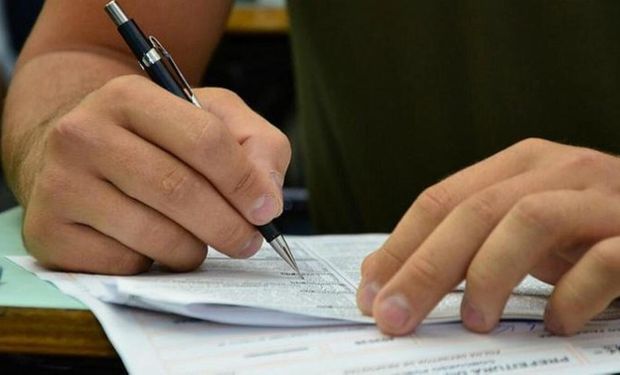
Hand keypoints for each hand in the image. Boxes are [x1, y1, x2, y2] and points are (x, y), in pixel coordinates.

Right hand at [21, 75, 290, 273]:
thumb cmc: (155, 139)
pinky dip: (153, 264)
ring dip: (193, 249)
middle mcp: (82, 134)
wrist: (76, 155)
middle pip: (179, 191)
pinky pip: (124, 265)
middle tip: (248, 242)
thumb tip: (266, 199)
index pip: (204, 140)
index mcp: (128, 96)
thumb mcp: (211, 119)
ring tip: (198, 241)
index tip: (266, 210)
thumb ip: (256, 146)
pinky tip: (150, 245)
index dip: (244, 182)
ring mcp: (58, 185)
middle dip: (228, 226)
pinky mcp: (48, 233)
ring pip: (154, 236)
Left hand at [356, 138, 619, 335]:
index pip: (440, 200)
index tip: (369, 294)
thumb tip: (385, 277)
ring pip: (530, 220)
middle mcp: (556, 170)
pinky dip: (572, 296)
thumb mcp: (518, 230)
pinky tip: (555, 323)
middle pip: (474, 212)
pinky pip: (604, 260)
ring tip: (474, 321)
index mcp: (516, 166)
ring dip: (491, 275)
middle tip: (394, 318)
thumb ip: (465, 243)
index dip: (399, 247)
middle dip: (425, 268)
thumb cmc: (585, 231)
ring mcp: (601, 196)